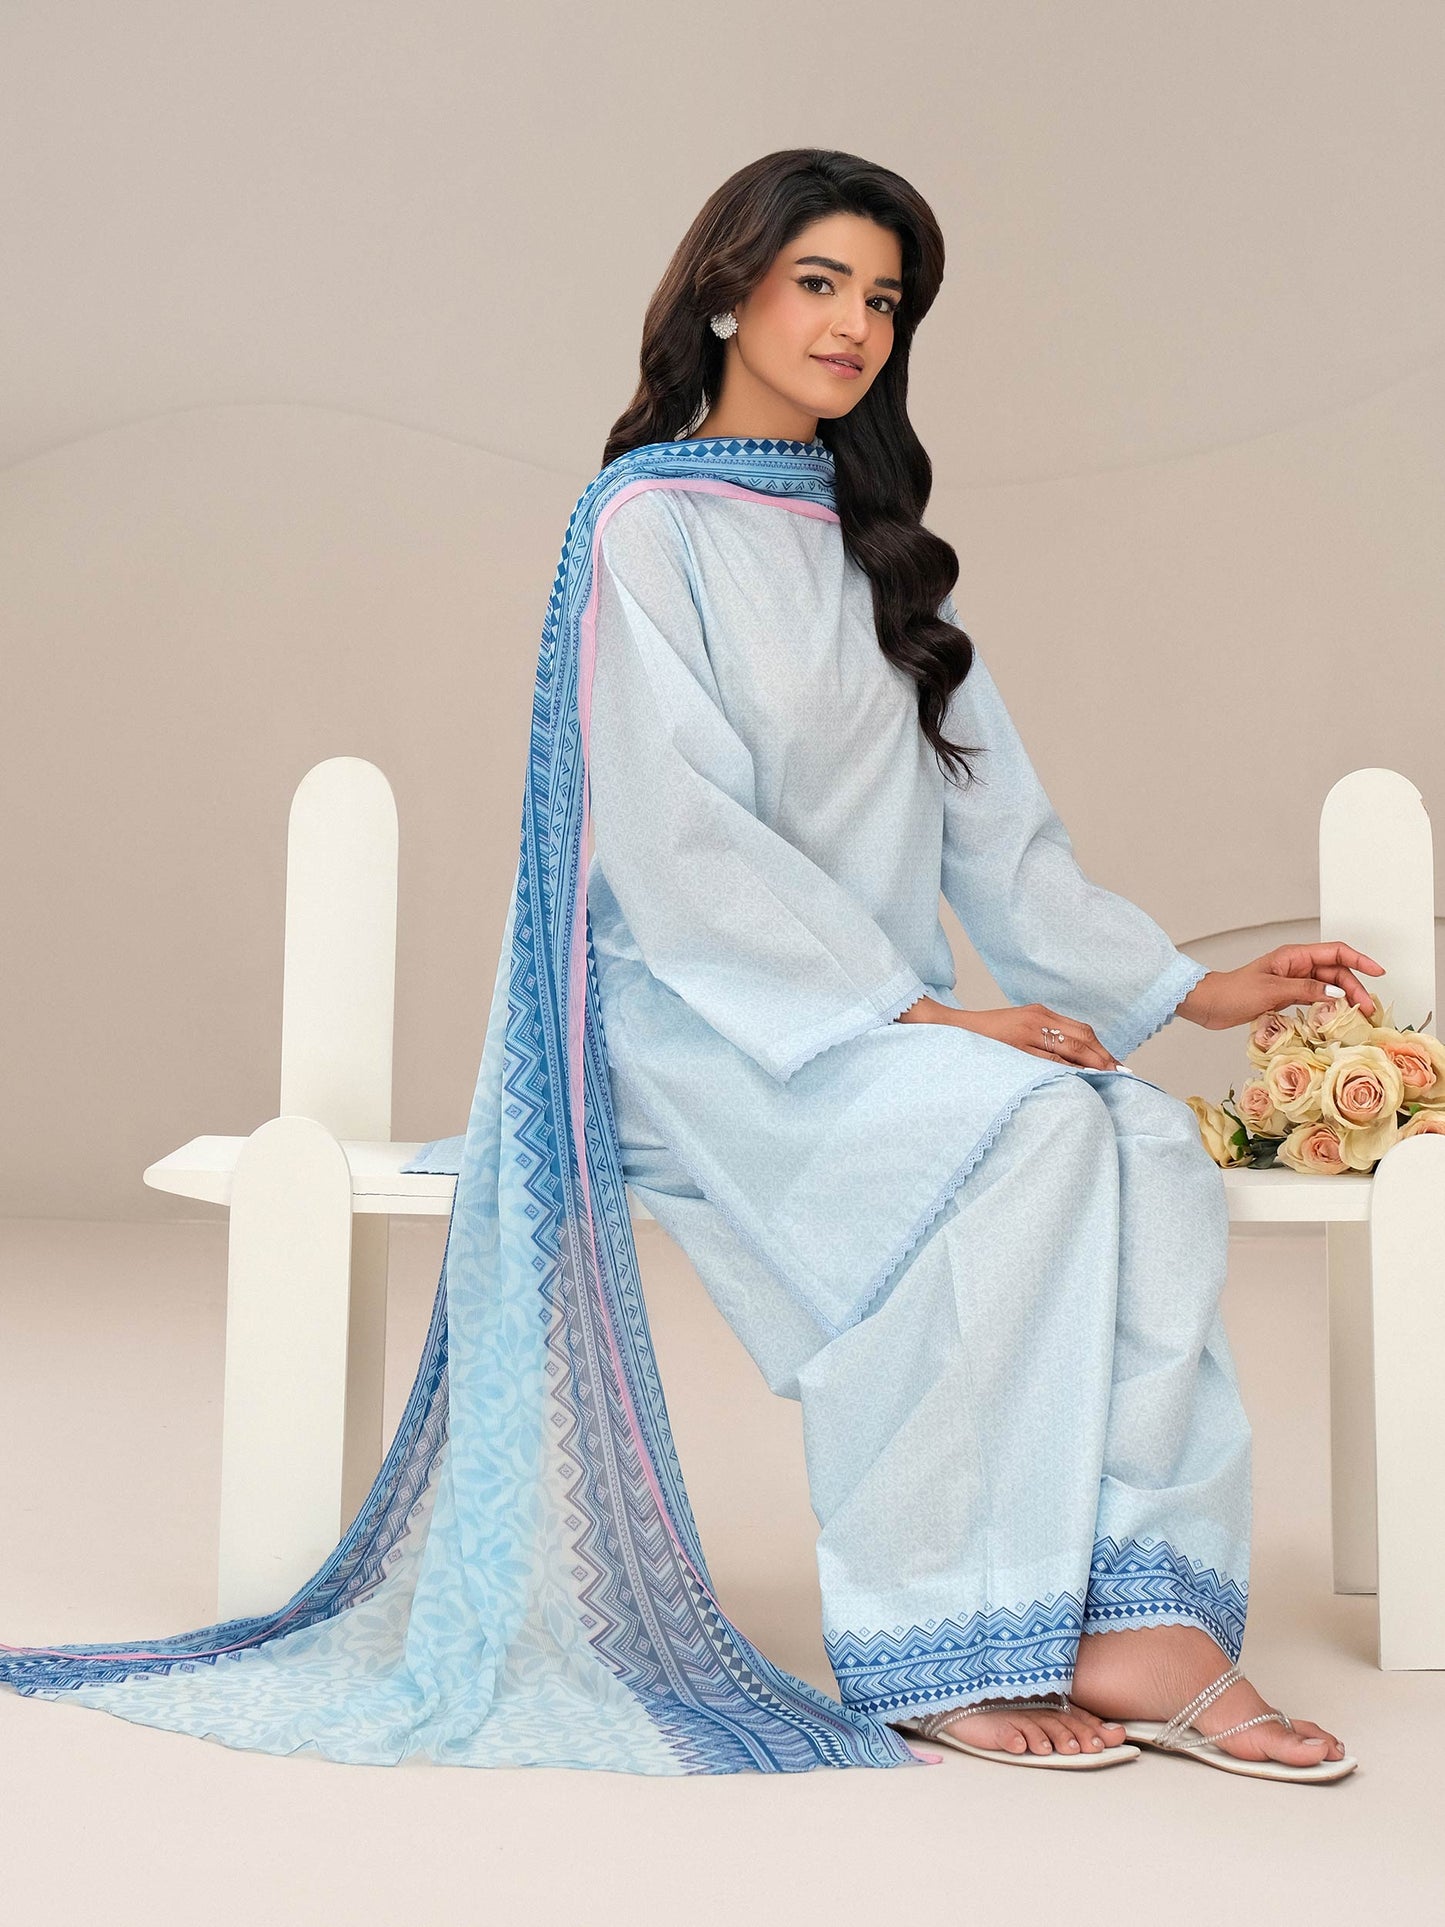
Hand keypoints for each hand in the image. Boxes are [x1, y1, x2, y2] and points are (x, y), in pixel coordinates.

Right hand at [896, 996, 1120, 1068]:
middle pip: (1082, 1036)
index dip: (1102, 1048)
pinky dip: (1068, 1068)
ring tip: (1109, 1078)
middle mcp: (1036, 1018)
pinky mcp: (1015, 1045)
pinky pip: (1049, 1059)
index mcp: (1038, 1013)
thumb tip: (1073, 1062)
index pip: (1081, 1030)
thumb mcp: (1016, 1032)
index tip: (1117, 1065)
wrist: (948, 1030)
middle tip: (1122, 1075)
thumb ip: (1041, 1041)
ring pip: (1070, 1047)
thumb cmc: (983, 1037)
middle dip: (1104, 1057)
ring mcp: (1026, 1031)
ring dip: (1093, 1064)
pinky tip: (1081, 1079)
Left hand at [1175, 941, 1385, 1032]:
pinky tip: (1337, 1018)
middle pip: (1336, 973)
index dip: (1360, 960)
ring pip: (1328, 987)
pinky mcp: (1287, 996)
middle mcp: (1296, 965)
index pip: (1335, 953)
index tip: (1378, 972)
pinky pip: (1316, 998)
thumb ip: (1305, 990)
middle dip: (1355, 988)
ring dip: (1344, 999)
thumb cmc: (1233, 993)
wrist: (1209, 1004)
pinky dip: (1328, 1007)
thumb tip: (1337, 994)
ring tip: (1358, 1016)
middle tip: (1367, 1010)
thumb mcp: (1272, 991)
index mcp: (1294, 956)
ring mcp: (1292, 981)